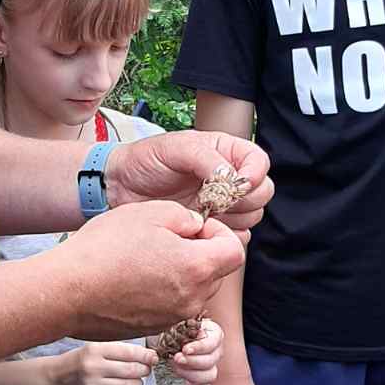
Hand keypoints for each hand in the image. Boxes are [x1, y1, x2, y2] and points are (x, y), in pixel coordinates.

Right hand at [51, 341, 155, 384]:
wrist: (53, 379)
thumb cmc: (79, 362)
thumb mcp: (94, 348)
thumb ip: (119, 351)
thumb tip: (150, 357)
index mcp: (94, 350)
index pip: (130, 352)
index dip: (146, 356)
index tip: (153, 358)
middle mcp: (92, 368)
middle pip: (133, 371)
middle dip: (144, 371)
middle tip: (143, 370)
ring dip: (135, 384)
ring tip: (129, 381)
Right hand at [53, 202, 245, 339]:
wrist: (65, 292)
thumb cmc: (104, 248)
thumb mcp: (149, 213)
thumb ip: (185, 217)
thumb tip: (195, 228)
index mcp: (198, 268)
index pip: (235, 250)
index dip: (219, 232)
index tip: (194, 226)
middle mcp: (193, 299)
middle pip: (215, 272)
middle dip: (199, 252)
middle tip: (165, 239)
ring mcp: (173, 318)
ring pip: (193, 289)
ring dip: (180, 272)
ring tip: (144, 257)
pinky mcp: (154, 328)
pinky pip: (170, 304)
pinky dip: (161, 290)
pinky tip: (131, 278)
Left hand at [107, 131, 272, 230]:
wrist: (121, 187)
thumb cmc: (146, 161)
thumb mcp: (175, 149)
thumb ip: (205, 158)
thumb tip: (230, 177)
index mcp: (226, 152)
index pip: (259, 162)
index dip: (254, 174)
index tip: (237, 183)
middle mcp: (230, 178)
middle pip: (262, 192)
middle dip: (243, 199)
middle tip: (214, 200)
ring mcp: (223, 204)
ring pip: (253, 215)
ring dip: (233, 218)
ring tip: (203, 212)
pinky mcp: (213, 226)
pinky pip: (236, 236)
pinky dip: (224, 235)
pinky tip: (201, 227)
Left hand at [166, 317, 223, 384]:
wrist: (162, 339)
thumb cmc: (172, 328)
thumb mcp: (177, 320)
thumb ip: (184, 322)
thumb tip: (187, 323)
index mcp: (213, 333)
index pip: (213, 342)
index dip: (200, 347)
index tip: (185, 349)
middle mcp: (214, 350)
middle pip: (211, 360)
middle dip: (191, 361)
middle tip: (176, 358)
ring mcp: (210, 366)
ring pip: (210, 375)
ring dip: (191, 374)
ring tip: (176, 367)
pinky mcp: (202, 379)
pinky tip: (185, 384)